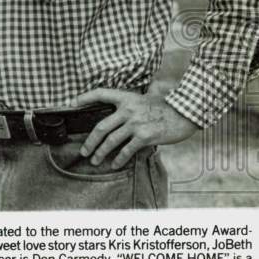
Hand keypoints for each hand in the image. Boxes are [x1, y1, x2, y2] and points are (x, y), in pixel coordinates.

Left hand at [70, 88, 198, 169]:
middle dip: (90, 141)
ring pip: (111, 141)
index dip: (85, 97)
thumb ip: (132, 104)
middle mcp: (128, 110)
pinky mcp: (145, 136)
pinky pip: (127, 150)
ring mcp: (136, 123)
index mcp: (127, 97)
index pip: (101, 93)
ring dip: (101, 152)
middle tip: (84, 151)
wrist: (186, 113)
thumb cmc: (166, 107)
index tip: (72, 103)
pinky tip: (114, 164)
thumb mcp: (146, 98)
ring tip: (95, 160)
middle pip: (101, 126)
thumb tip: (120, 113)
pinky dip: (119, 159)